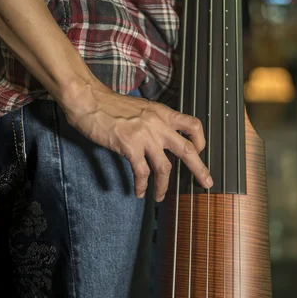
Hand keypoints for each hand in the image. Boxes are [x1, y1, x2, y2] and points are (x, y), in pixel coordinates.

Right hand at [61, 77, 211, 201]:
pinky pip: (142, 172)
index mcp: (162, 113)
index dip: (200, 140)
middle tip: (207, 182)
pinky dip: (142, 185)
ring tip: (160, 196)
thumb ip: (154, 121)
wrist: (90, 100)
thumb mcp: (141, 108)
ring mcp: (145, 136)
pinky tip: (139, 192)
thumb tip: (160, 138)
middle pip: (187, 150)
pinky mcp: (129, 146)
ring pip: (164, 168)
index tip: (199, 151)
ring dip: (164, 186)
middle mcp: (158, 124)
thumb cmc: (110, 104)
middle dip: (200, 169)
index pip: (192, 124)